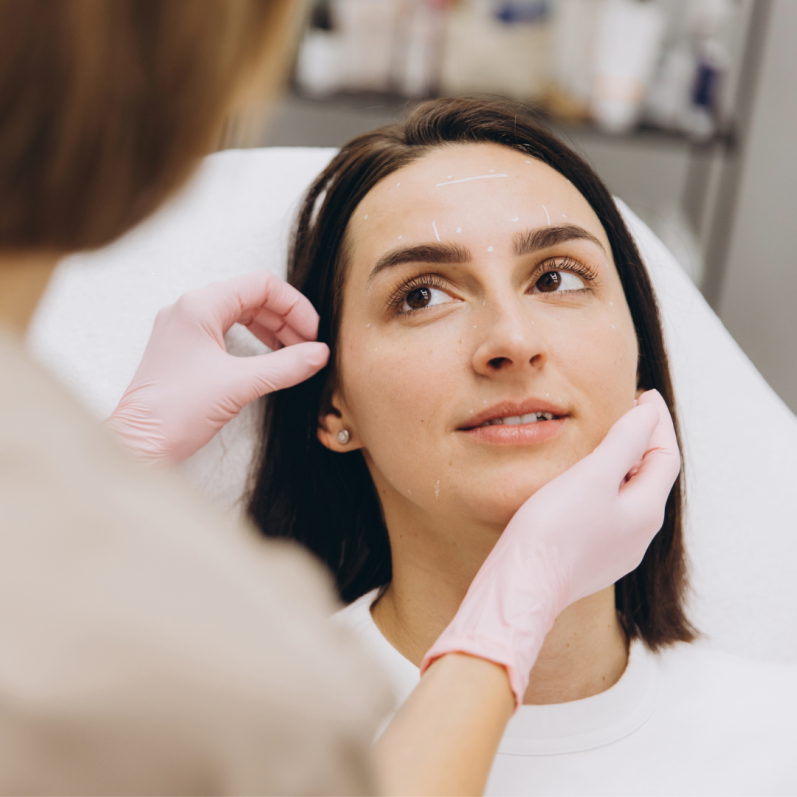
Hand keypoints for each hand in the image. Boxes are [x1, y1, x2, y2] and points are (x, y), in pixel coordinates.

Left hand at [105, 271, 328, 464]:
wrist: (139, 444)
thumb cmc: (174, 413)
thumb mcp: (240, 385)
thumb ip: (285, 366)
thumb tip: (319, 354)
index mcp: (199, 306)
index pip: (260, 285)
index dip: (294, 306)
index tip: (312, 333)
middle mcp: (188, 310)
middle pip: (251, 297)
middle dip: (285, 319)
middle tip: (307, 346)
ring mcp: (184, 329)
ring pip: (240, 313)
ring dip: (271, 329)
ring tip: (294, 352)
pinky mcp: (184, 349)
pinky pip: (225, 330)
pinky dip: (253, 341)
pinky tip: (268, 358)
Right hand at [421, 390, 680, 707]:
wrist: (522, 584)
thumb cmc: (555, 530)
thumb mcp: (592, 476)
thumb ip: (624, 442)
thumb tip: (648, 415)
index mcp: (646, 512)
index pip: (666, 456)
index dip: (657, 422)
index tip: (643, 394)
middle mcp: (639, 535)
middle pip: (651, 477)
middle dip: (644, 441)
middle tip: (628, 411)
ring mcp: (617, 551)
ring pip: (630, 497)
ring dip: (625, 464)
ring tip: (608, 440)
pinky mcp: (592, 560)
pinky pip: (611, 514)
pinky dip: (607, 487)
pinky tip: (585, 483)